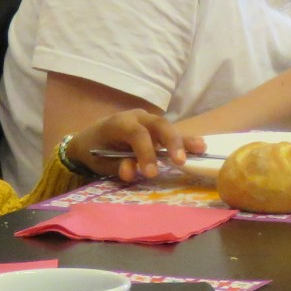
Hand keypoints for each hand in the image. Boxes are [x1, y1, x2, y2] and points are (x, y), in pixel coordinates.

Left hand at [68, 109, 202, 183]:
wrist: (90, 139)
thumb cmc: (95, 151)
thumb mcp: (101, 161)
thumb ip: (117, 165)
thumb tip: (131, 172)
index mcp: (119, 123)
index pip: (137, 133)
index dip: (146, 152)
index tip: (152, 173)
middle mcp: (137, 117)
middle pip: (159, 124)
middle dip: (171, 142)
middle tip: (180, 162)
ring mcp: (148, 121)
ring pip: (168, 127)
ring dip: (183, 140)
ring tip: (200, 150)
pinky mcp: (156, 130)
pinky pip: (171, 133)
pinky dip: (184, 140)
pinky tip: (200, 147)